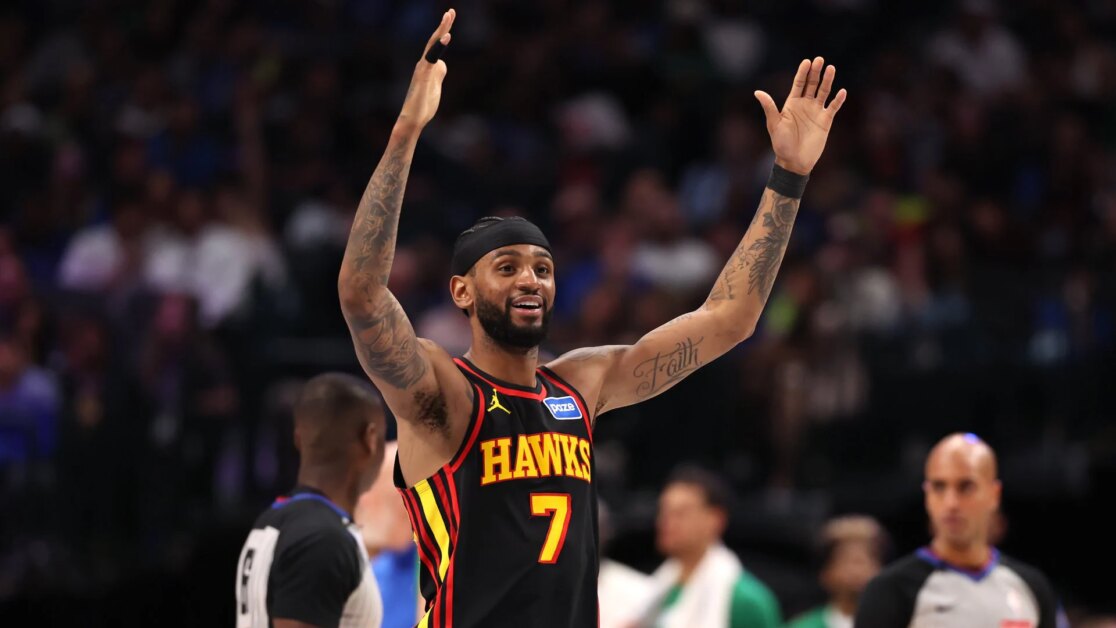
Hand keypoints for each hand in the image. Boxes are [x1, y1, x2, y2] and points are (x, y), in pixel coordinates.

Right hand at [397, 9, 455, 131]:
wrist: (413, 120)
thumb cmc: (423, 105)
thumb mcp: (435, 86)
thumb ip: (438, 73)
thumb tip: (442, 63)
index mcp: (428, 66)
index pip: (436, 44)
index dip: (443, 31)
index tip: (449, 17)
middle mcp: (423, 64)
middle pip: (434, 40)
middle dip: (443, 25)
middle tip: (451, 11)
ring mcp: (422, 69)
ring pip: (431, 46)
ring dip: (440, 30)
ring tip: (448, 16)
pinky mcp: (423, 76)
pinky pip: (431, 58)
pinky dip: (438, 46)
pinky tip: (447, 37)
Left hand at [755, 57, 846, 174]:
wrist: (794, 161)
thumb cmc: (781, 144)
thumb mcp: (774, 124)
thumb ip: (769, 107)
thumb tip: (757, 92)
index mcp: (792, 103)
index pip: (799, 83)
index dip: (803, 72)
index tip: (807, 61)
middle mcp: (805, 104)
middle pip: (812, 84)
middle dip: (816, 72)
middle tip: (820, 60)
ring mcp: (816, 111)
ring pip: (824, 92)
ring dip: (828, 81)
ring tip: (831, 68)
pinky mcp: (826, 121)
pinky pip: (833, 107)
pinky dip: (838, 100)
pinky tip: (842, 92)